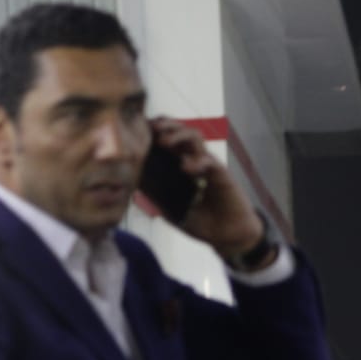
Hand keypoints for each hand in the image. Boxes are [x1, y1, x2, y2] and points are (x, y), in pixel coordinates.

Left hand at [147, 117, 265, 258]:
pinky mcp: (221, 174)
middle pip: (180, 130)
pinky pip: (209, 161)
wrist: (227, 234)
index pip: (167, 139)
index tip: (138, 130)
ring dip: (178, 135)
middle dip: (165, 125)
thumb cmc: (200, 221)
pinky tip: (186, 167)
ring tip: (164, 142)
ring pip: (194, 137)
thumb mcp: (171, 209)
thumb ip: (156, 195)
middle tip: (151, 128)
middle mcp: (193, 160)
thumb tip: (134, 182)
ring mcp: (207, 164)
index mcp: (179, 165)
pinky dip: (196, 161)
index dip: (154, 131)